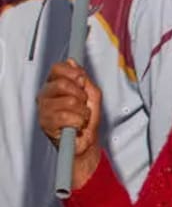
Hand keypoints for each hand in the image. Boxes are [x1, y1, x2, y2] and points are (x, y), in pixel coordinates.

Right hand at [39, 60, 102, 186]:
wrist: (86, 143)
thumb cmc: (86, 120)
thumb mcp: (92, 96)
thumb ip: (85, 80)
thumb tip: (73, 63)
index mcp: (55, 85)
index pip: (58, 69)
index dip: (73, 72)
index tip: (82, 81)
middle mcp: (46, 95)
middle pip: (64, 84)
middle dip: (81, 96)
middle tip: (84, 105)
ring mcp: (44, 109)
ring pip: (69, 101)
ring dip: (83, 111)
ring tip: (81, 117)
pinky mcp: (46, 123)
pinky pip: (67, 116)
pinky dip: (79, 122)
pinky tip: (77, 125)